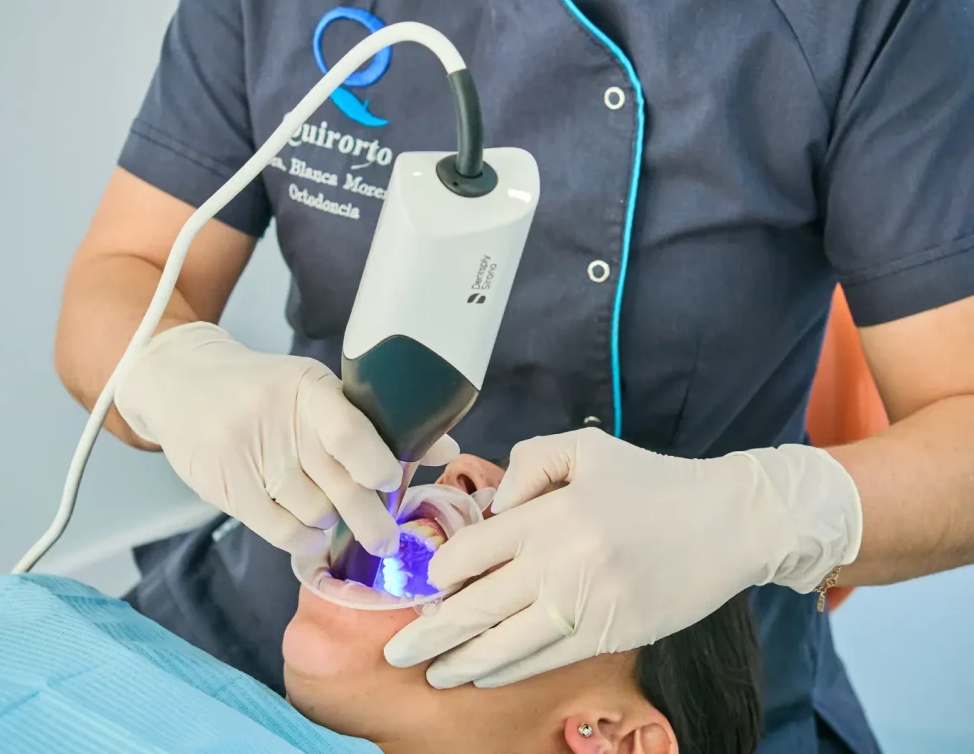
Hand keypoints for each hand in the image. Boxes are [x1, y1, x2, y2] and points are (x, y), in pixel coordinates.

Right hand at [115, 322, 457, 554]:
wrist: (181, 382)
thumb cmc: (265, 390)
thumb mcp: (316, 391)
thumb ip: (375, 423)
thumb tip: (445, 450)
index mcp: (309, 390)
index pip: (351, 433)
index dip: (379, 465)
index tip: (392, 483)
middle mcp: (277, 421)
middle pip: (339, 486)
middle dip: (372, 520)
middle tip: (386, 540)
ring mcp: (248, 456)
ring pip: (313, 513)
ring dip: (333, 526)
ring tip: (338, 523)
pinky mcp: (226, 488)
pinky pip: (279, 530)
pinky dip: (304, 540)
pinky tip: (312, 537)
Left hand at [383, 428, 860, 687]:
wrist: (729, 523)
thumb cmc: (651, 482)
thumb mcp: (584, 449)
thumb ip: (527, 463)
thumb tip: (492, 507)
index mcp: (548, 515)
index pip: (469, 552)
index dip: (438, 573)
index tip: (424, 586)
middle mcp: (558, 564)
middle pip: (474, 607)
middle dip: (428, 634)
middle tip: (395, 652)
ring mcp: (583, 605)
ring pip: (504, 644)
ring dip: (459, 662)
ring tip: (430, 673)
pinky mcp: (608, 635)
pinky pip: (544, 659)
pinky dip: (506, 671)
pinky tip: (481, 676)